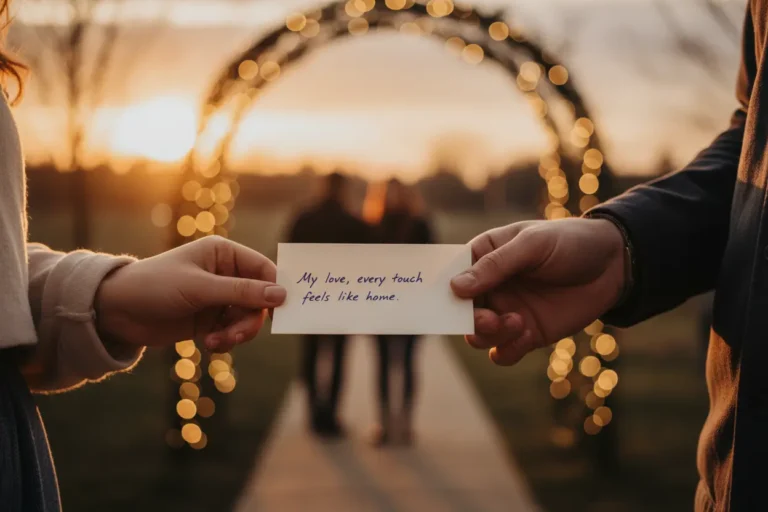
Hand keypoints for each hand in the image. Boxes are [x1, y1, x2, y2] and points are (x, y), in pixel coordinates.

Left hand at [95, 236, 285, 352]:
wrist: (116, 311)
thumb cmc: (155, 286)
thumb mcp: (200, 288)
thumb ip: (241, 292)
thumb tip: (281, 294)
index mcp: (224, 254)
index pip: (263, 269)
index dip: (275, 289)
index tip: (281, 311)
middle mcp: (225, 274)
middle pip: (260, 298)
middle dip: (250, 319)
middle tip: (237, 334)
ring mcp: (218, 298)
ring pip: (247, 318)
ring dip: (237, 333)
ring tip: (217, 342)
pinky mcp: (210, 320)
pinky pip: (232, 331)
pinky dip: (226, 340)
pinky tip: (209, 344)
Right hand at [451, 218, 626, 364]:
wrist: (614, 265)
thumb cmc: (570, 242)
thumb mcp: (533, 244)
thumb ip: (496, 265)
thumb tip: (455, 287)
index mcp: (485, 256)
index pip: (451, 274)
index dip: (441, 288)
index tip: (439, 300)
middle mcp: (490, 286)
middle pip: (459, 310)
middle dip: (467, 319)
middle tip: (488, 319)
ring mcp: (506, 311)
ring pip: (477, 334)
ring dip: (487, 334)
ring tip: (517, 322)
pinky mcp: (526, 333)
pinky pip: (503, 352)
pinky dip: (506, 350)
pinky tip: (525, 335)